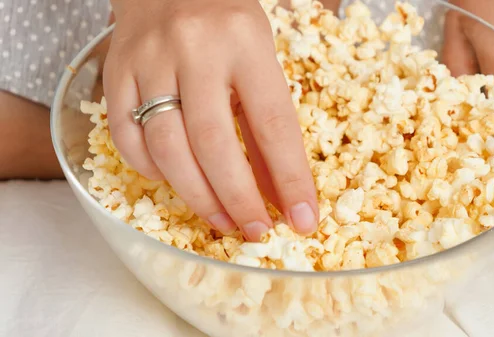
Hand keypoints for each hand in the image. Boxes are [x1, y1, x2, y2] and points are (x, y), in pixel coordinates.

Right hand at [103, 0, 317, 240]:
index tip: (302, 220)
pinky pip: (126, 136)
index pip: (272, 123)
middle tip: (255, 232)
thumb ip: (267, 123)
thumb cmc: (226, 25)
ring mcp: (149, 60)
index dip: (290, 179)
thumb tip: (280, 191)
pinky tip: (175, 182)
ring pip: (166, 146)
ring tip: (222, 221)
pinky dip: (151, 171)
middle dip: (238, 199)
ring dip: (197, 196)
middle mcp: (194, 48)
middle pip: (213, 143)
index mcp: (245, 42)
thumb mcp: (261, 60)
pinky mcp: (115, 73)